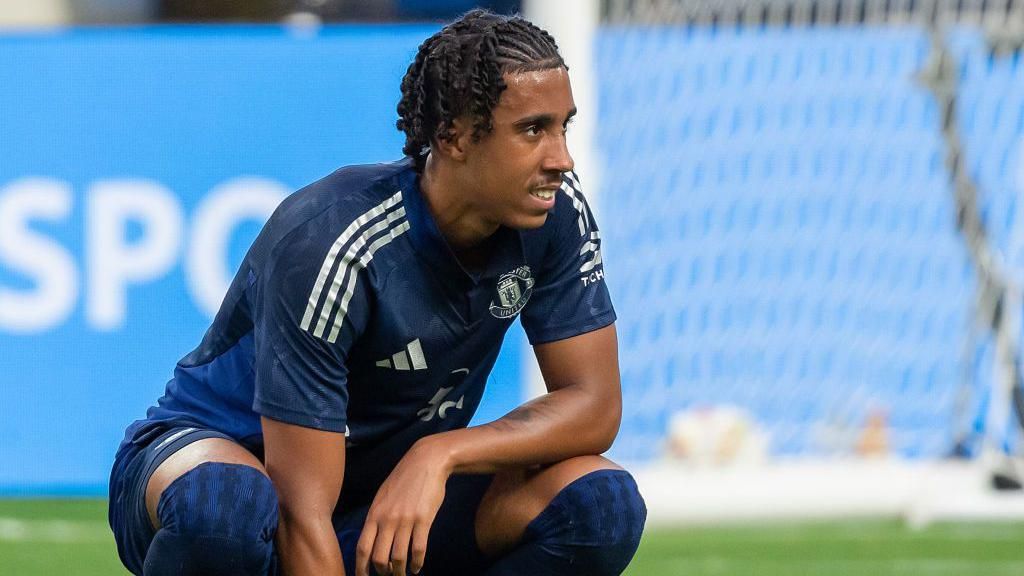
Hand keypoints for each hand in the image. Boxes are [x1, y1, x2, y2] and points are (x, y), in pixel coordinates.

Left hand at [356, 439, 450, 575]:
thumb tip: (372, 538)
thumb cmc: (404, 478)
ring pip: (399, 557)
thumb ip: (377, 517)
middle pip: (379, 557)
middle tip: (388, 575)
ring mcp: (405, 520)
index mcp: (374, 514)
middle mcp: (387, 520)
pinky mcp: (423, 520)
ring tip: (403, 574)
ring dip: (400, 571)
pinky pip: (419, 549)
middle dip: (383, 572)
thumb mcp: (383, 496)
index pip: (362, 548)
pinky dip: (417, 563)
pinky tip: (418, 567)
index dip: (361, 567)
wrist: (426, 462)